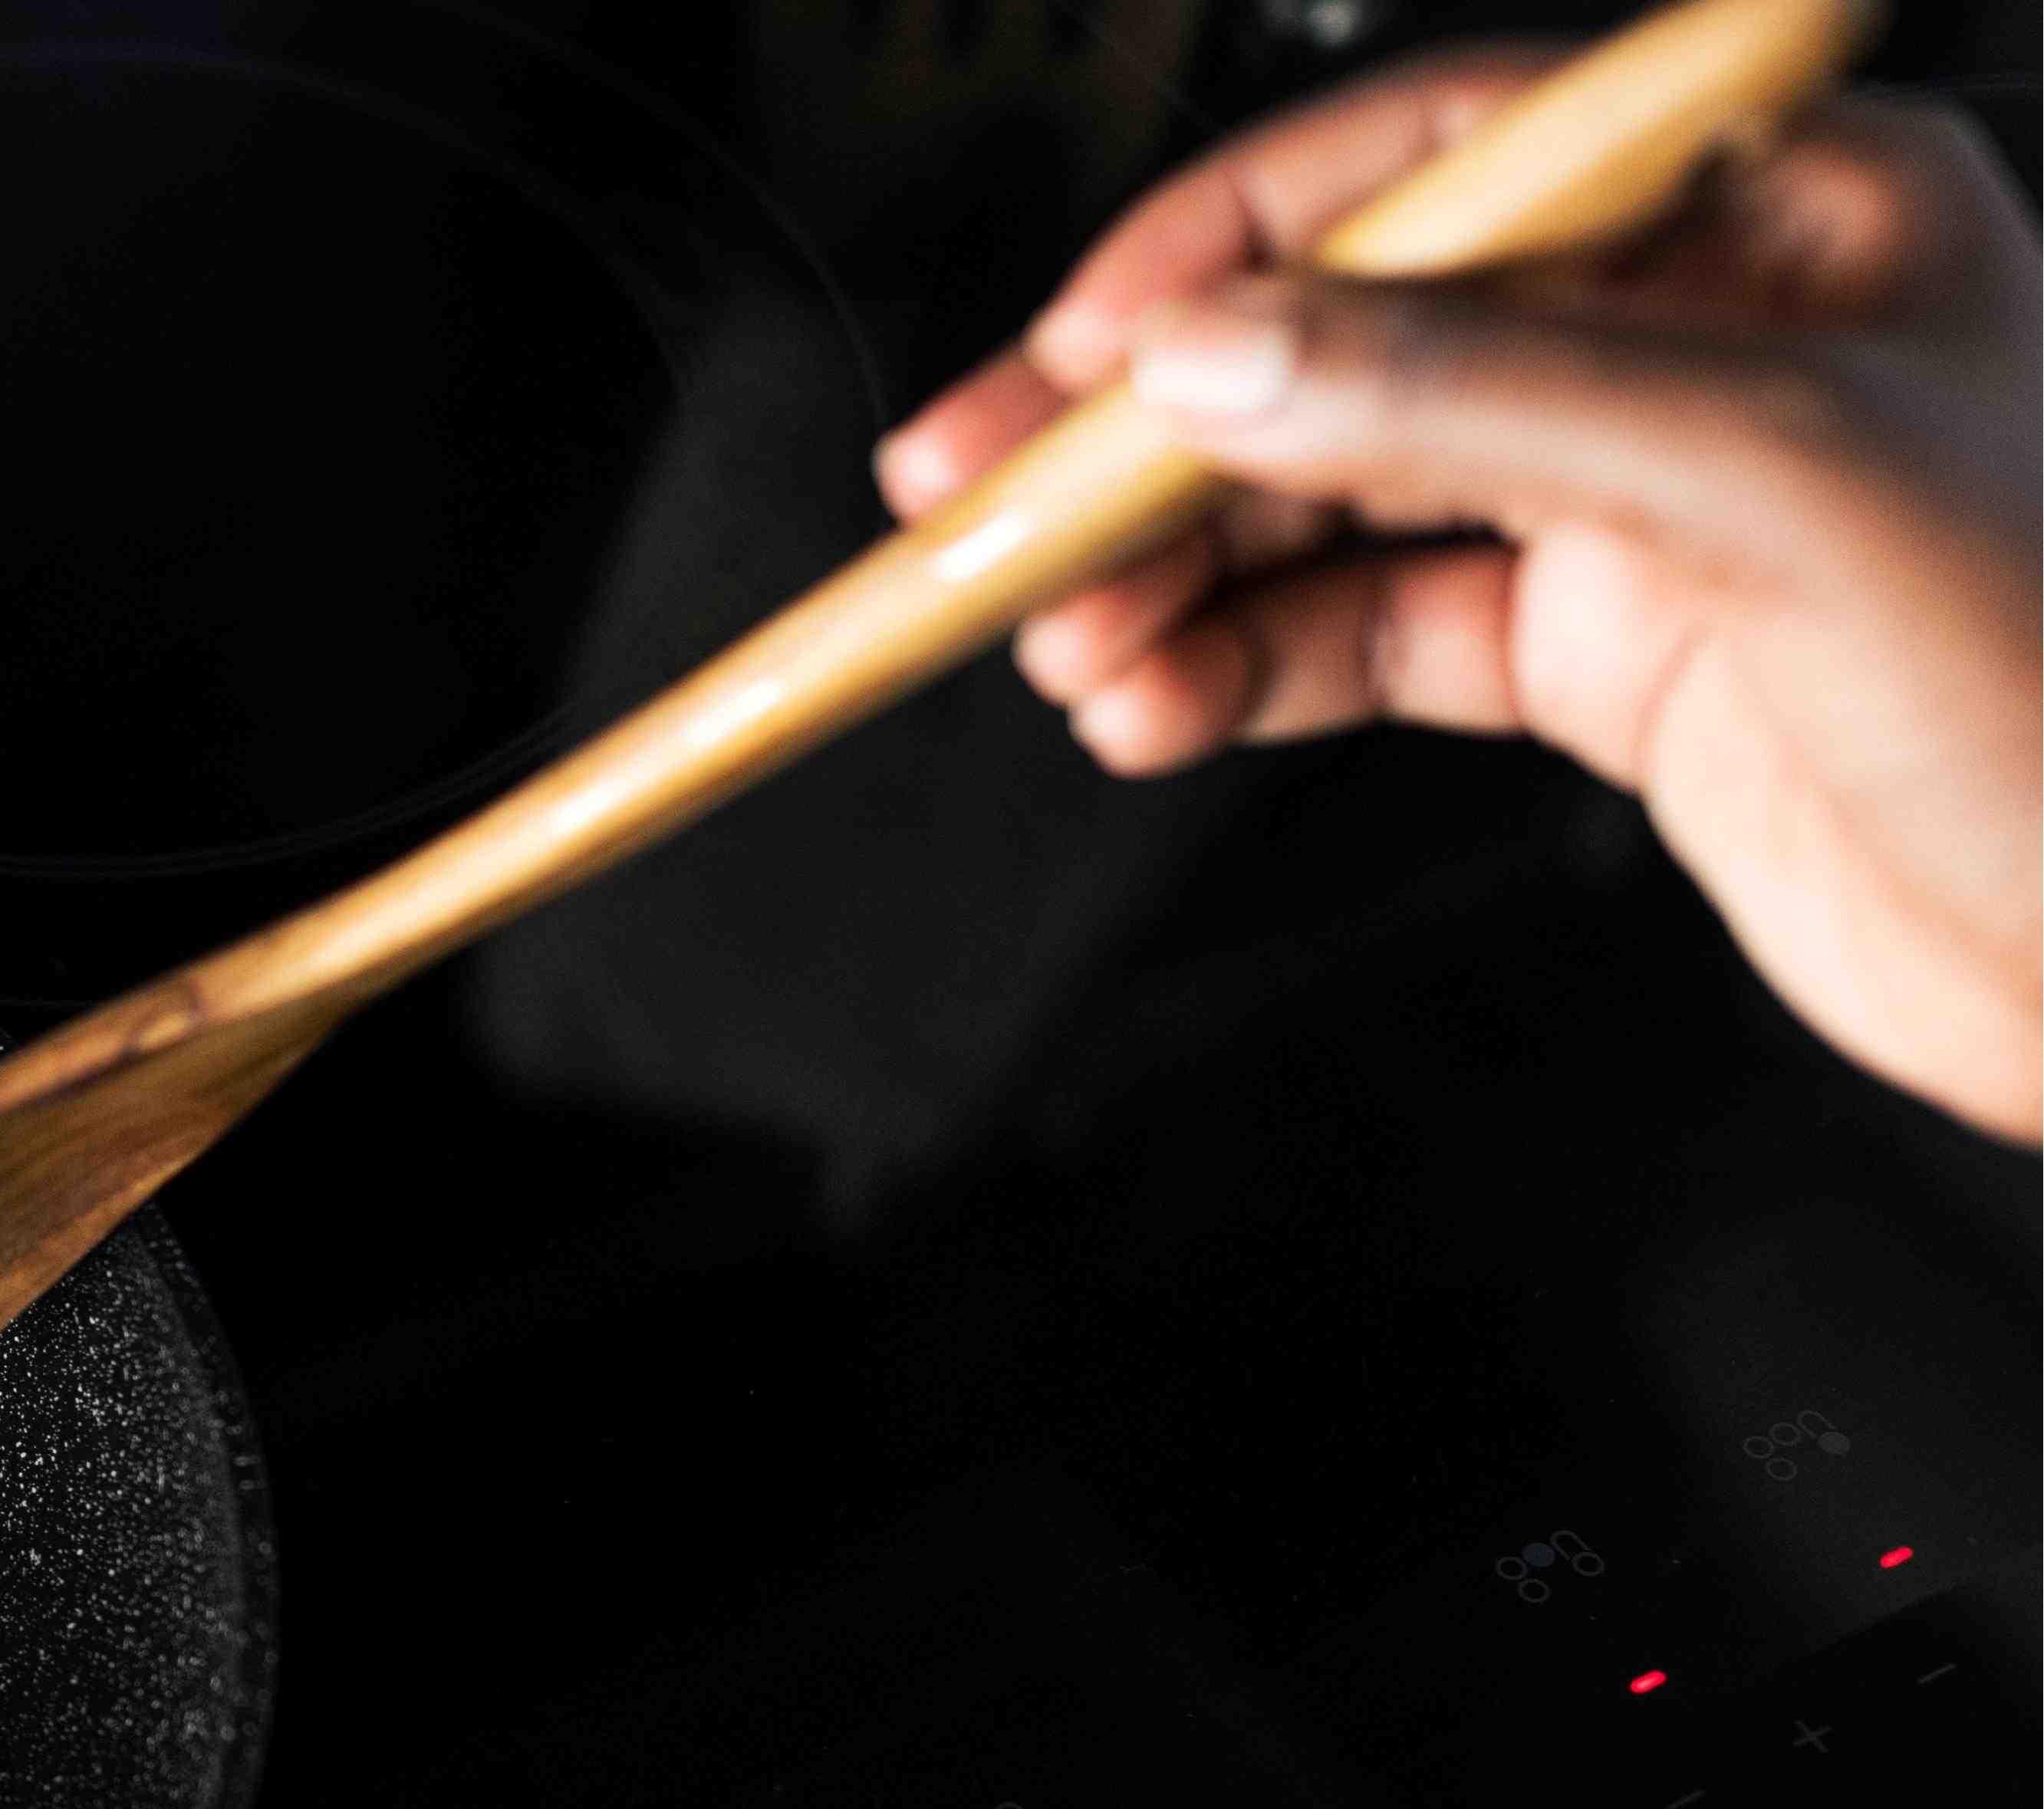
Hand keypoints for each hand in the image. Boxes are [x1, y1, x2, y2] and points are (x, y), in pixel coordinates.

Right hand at [876, 55, 2042, 1143]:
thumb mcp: (1762, 486)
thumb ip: (1471, 399)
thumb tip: (1218, 358)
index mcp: (1773, 205)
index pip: (1441, 163)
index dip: (1237, 246)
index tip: (1088, 348)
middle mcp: (1693, 325)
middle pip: (1347, 334)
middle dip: (1151, 431)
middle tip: (978, 500)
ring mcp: (1638, 491)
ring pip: (1332, 492)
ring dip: (1174, 569)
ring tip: (1067, 645)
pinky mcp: (1604, 647)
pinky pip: (1365, 630)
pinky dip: (1240, 669)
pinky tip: (1158, 702)